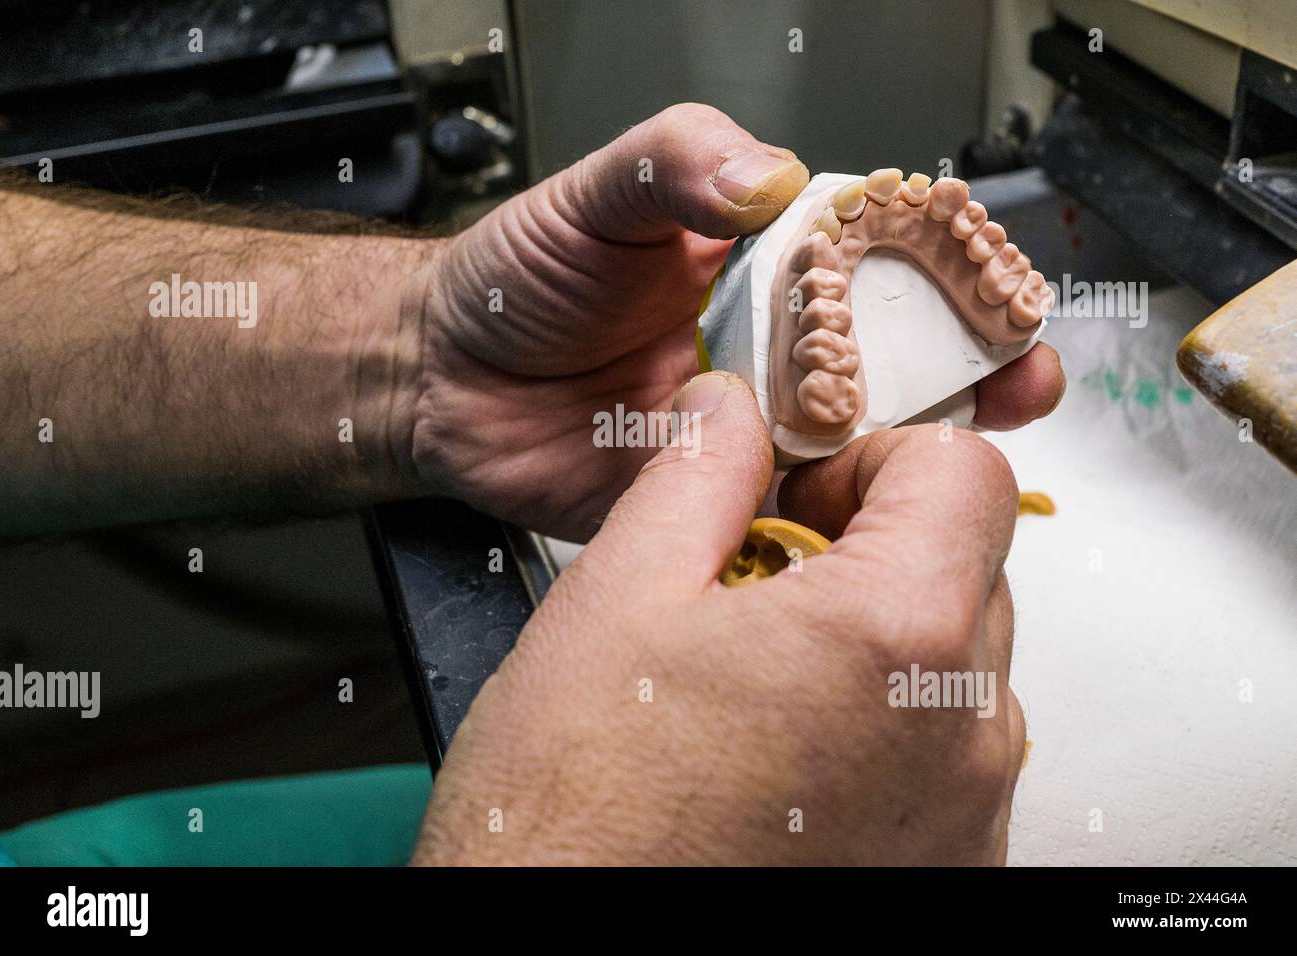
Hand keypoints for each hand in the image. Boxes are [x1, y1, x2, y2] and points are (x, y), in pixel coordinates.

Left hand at [408, 103, 1063, 540]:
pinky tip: (870, 523)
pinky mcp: (713, 501)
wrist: (442, 381)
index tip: (1000, 284)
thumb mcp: (600, 193)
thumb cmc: (519, 277)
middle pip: (892, 360)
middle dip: (969, 368)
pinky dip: (831, 522)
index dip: (948, 271)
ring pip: (855, 445)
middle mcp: (769, 352)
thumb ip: (679, 161)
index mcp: (763, 268)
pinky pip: (784, 513)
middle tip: (1020, 376)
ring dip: (919, 452)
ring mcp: (748, 432)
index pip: (878, 262)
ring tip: (970, 452)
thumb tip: (767, 174)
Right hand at [414, 371, 1026, 865]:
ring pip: (957, 662)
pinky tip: (782, 753)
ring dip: (874, 642)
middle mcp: (961, 732)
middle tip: (761, 578)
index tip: (809, 490)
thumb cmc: (577, 818)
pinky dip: (883, 728)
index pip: (969, 472)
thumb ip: (698, 471)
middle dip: (871, 546)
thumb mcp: (617, 595)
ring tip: (757, 679)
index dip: (878, 458)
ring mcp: (964, 813)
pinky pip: (944, 753)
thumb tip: (733, 410)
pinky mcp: (949, 869)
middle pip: (966, 564)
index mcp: (896, 635)